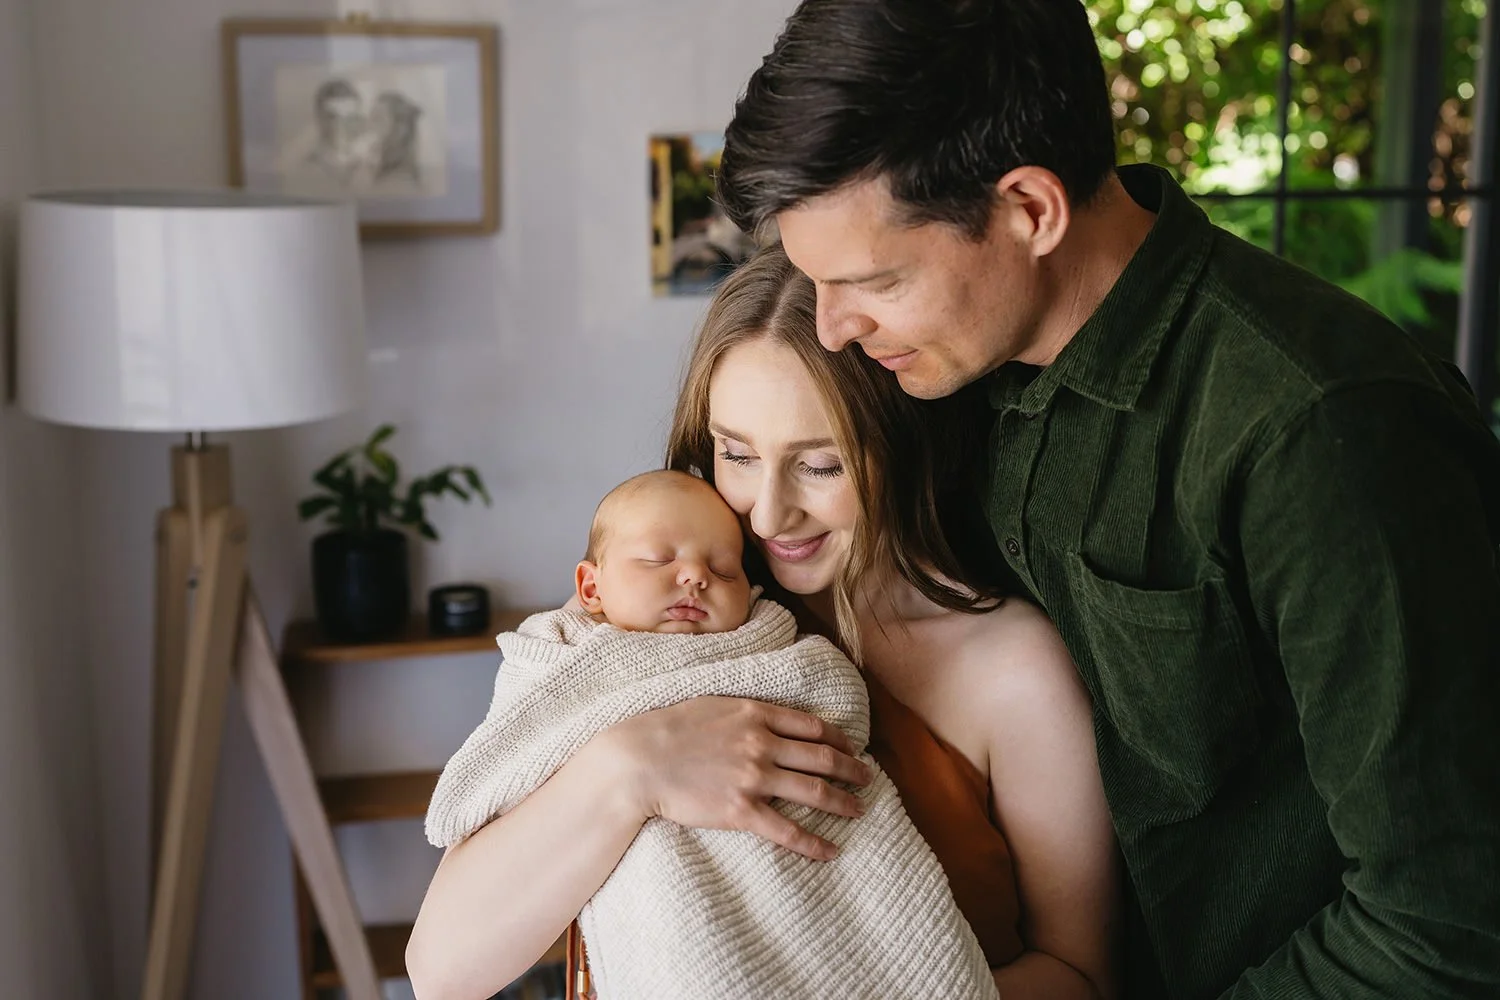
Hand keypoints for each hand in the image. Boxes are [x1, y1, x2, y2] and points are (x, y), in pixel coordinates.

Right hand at [603, 697, 872, 859]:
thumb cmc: (668, 729)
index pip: (814, 726)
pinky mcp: (742, 811)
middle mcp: (763, 744)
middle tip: (869, 779)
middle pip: (823, 758)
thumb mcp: (713, 704)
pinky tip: (830, 851)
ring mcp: (755, 778)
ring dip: (843, 802)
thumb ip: (746, 711)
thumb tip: (765, 717)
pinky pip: (788, 830)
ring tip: (859, 810)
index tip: (852, 748)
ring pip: (814, 792)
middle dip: (852, 770)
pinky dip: (814, 843)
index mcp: (757, 714)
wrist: (638, 760)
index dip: (840, 739)